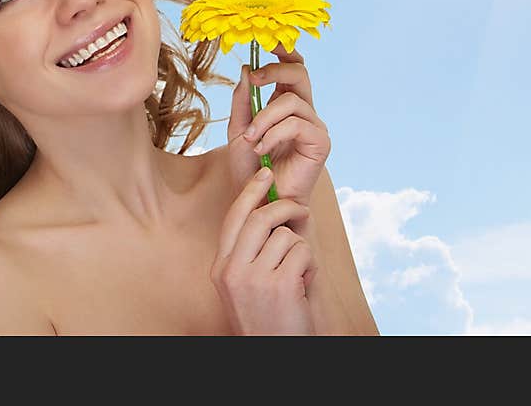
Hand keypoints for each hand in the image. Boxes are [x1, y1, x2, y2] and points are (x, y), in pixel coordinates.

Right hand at [211, 167, 318, 334]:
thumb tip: (270, 211)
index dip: (250, 192)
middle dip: (284, 207)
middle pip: (259, 218)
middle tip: (301, 209)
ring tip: (298, 274)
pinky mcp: (280, 285)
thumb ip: (251, 252)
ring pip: (286, 237)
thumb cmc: (266, 320)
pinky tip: (303, 286)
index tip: (265, 176)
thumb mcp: (245, 285)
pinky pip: (302, 253)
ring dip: (300, 250)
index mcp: (220, 268)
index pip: (233, 218)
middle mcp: (232, 270)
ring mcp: (254, 278)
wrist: (273, 354)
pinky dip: (310, 266)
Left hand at [226, 44, 330, 209]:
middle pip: (300, 72)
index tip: (268, 41)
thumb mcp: (238, 129)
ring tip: (250, 139)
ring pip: (290, 101)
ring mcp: (314, 126)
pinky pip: (296, 124)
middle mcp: (304, 111)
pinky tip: (262, 149)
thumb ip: (243, 100)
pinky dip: (273, 134)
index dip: (285, 51)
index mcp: (285, 104)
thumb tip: (246, 68)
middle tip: (254, 78)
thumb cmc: (250, 168)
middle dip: (275, 69)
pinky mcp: (321, 143)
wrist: (259, 200)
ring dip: (263, 118)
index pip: (293, 68)